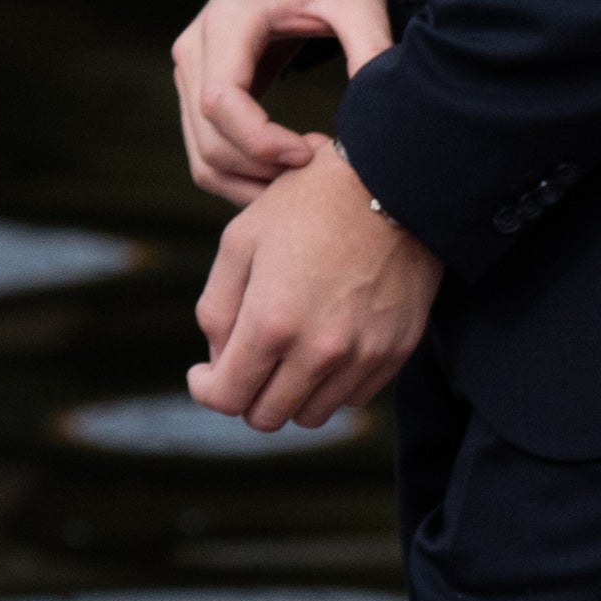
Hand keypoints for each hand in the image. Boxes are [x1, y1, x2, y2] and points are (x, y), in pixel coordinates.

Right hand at [171, 0, 394, 203]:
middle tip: (324, 176)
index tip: (312, 154)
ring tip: (309, 182)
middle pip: (209, 141)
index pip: (221, 101)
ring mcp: (189, 74)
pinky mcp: (198, 91)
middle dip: (264, 172)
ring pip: (203, 157)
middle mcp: (194, 51)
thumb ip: (370, 43)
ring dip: (252, 184)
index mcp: (227, 23)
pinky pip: (208, 150)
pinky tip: (292, 172)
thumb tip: (384, 105)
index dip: (261, 141)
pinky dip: (244, 175)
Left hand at [189, 144, 438, 431]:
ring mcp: (362, 356)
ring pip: (311, 415)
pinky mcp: (395, 352)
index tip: (204, 374)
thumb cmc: (308, 204)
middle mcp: (318, 351)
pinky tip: (325, 347)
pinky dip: (331, 385)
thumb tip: (218, 361)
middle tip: (245, 365)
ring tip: (285, 357)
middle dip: (245, 396)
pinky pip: (352, 397)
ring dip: (289, 395)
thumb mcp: (241, 241)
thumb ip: (216, 309)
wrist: (395, 183)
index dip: (206, 390)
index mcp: (271, 323)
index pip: (226, 398)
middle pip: (267, 417)